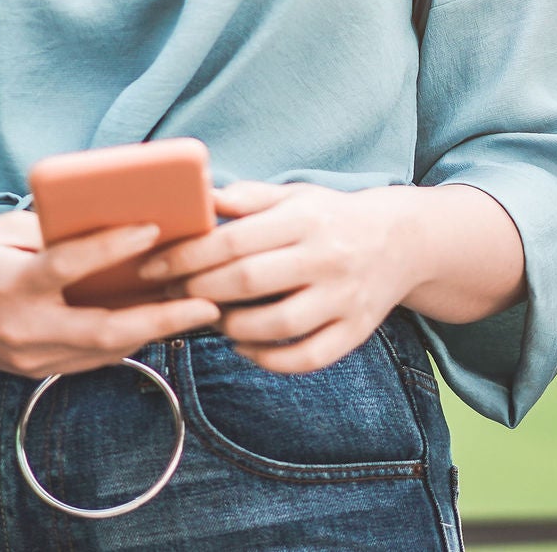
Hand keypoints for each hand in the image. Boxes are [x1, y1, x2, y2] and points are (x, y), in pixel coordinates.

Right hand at [0, 211, 221, 375]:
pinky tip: (157, 320)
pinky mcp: (31, 370)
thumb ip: (57, 230)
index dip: (115, 246)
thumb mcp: (4, 231)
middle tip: (209, 302)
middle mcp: (20, 330)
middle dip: (164, 318)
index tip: (155, 226)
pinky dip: (127, 339)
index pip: (69, 266)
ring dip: (155, 332)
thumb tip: (120, 220)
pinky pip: (91, 358)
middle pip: (105, 330)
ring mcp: (26, 358)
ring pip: (105, 350)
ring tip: (198, 310)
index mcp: (9, 287)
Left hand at [135, 181, 414, 373]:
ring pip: (276, 324)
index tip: (153, 267)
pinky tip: (244, 346)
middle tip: (172, 294)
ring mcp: (344, 297)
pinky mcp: (356, 330)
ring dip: (230, 327)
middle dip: (198, 291)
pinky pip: (307, 357)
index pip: (234, 241)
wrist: (403, 241)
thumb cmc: (332, 218)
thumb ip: (248, 199)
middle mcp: (327, 257)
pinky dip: (269, 359)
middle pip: (248, 282)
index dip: (186, 257)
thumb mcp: (296, 197)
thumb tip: (199, 198)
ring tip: (211, 318)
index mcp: (306, 219)